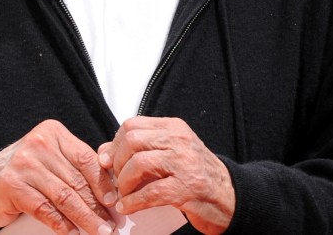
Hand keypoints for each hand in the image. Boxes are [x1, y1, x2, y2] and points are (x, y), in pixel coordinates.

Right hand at [0, 119, 117, 234]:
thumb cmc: (23, 172)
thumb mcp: (50, 159)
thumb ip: (75, 166)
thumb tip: (110, 189)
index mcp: (52, 133)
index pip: (86, 158)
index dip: (103, 182)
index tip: (114, 201)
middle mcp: (38, 144)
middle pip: (77, 180)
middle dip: (97, 206)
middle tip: (110, 223)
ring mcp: (24, 164)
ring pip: (64, 196)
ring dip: (84, 218)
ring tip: (97, 230)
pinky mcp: (13, 185)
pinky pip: (44, 208)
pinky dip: (61, 223)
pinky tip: (70, 231)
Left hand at [98, 116, 234, 234]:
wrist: (228, 197)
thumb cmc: (195, 175)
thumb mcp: (170, 153)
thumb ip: (141, 149)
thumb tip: (104, 152)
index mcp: (174, 128)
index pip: (132, 125)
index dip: (114, 144)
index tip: (107, 160)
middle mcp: (179, 140)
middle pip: (132, 140)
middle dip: (117, 163)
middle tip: (116, 179)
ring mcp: (184, 163)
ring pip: (139, 163)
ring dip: (124, 183)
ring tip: (123, 194)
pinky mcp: (186, 188)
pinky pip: (150, 193)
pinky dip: (133, 202)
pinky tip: (128, 207)